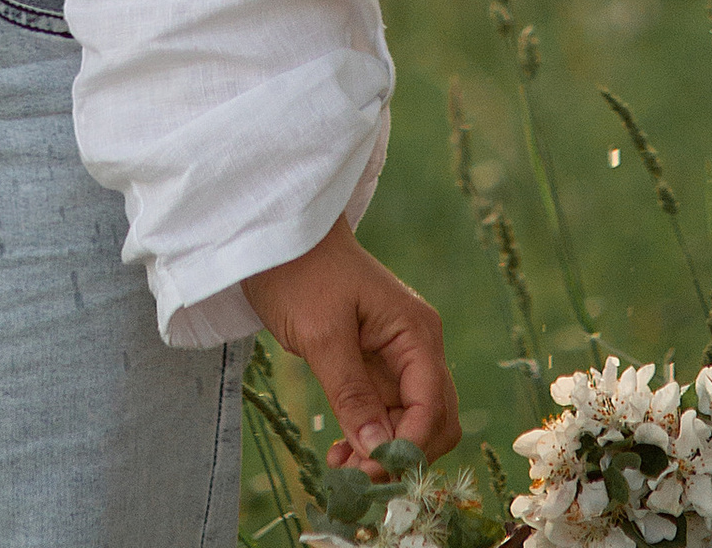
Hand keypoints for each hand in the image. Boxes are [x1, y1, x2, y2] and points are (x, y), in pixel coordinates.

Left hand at [244, 217, 459, 475]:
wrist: (278, 234)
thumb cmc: (299, 270)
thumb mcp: (321, 335)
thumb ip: (352, 394)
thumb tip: (380, 451)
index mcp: (415, 332)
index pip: (432, 406)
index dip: (408, 446)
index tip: (370, 472)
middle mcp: (417, 346)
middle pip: (433, 420)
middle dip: (402, 455)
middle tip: (356, 477)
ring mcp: (397, 356)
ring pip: (409, 423)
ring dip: (383, 452)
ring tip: (341, 469)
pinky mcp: (374, 363)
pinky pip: (385, 413)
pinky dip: (369, 437)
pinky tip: (341, 452)